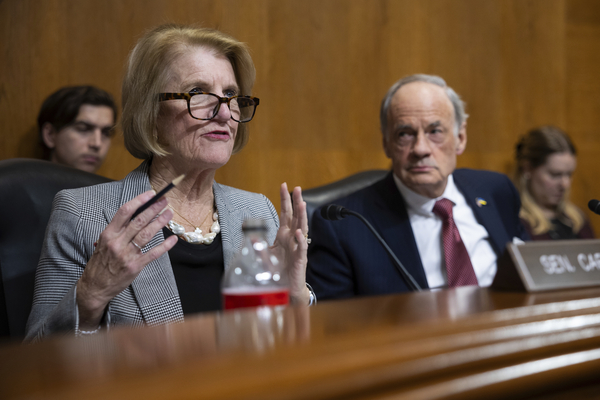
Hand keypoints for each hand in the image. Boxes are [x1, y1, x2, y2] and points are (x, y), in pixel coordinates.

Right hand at [76, 191, 177, 329]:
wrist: (94, 287)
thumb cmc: (100, 262)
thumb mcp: (103, 243)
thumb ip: (118, 230)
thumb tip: (137, 214)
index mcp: (108, 234)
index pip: (125, 212)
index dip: (139, 201)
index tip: (151, 194)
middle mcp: (117, 242)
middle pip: (139, 221)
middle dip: (154, 209)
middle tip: (165, 201)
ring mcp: (126, 254)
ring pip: (147, 234)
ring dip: (160, 222)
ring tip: (169, 214)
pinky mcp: (135, 266)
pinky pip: (153, 253)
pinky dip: (165, 246)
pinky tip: (173, 239)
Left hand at [272, 183, 309, 304]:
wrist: (288, 288)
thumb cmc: (279, 271)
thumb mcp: (266, 256)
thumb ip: (260, 247)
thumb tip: (252, 236)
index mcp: (284, 235)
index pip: (286, 213)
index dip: (285, 200)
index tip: (284, 185)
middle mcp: (292, 238)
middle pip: (295, 217)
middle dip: (296, 202)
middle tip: (297, 188)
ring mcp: (297, 247)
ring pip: (302, 228)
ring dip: (302, 216)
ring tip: (302, 204)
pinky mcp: (300, 259)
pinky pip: (301, 248)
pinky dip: (300, 240)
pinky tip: (298, 232)